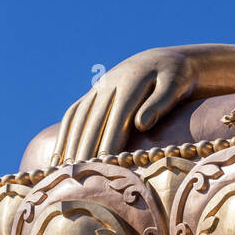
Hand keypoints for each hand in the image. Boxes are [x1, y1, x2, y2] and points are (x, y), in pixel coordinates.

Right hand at [52, 48, 199, 163]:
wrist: (163, 59)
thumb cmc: (176, 76)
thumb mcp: (175, 84)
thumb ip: (160, 102)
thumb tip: (141, 124)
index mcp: (131, 83)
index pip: (118, 117)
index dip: (110, 141)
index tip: (105, 163)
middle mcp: (108, 84)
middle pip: (93, 120)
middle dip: (86, 148)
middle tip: (81, 176)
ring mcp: (98, 89)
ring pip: (79, 119)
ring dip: (71, 145)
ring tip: (66, 172)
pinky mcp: (92, 94)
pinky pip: (73, 115)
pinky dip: (64, 136)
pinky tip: (58, 158)